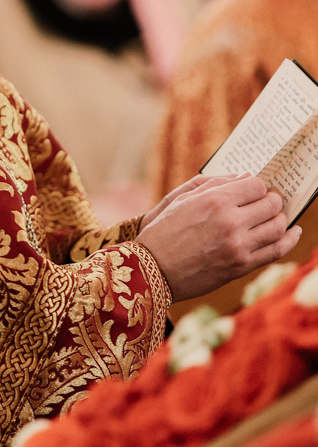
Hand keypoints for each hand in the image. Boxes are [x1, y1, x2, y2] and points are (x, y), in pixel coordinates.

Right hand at [136, 173, 301, 301]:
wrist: (153, 268)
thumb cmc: (164, 229)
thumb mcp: (182, 198)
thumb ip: (216, 184)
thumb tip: (246, 177)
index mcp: (215, 200)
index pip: (256, 185)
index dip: (259, 186)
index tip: (257, 189)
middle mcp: (231, 221)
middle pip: (271, 205)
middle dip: (274, 200)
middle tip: (272, 200)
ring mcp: (238, 246)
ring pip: (277, 227)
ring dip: (282, 219)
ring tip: (278, 216)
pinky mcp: (241, 266)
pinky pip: (275, 251)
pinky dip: (289, 240)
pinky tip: (293, 233)